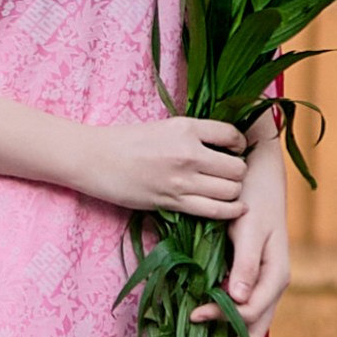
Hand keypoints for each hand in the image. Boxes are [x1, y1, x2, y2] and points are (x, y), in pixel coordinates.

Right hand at [75, 111, 250, 223]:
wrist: (96, 158)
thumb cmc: (127, 140)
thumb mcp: (164, 126)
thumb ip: (193, 134)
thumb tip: (221, 144)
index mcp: (186, 128)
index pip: (232, 135)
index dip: (240, 144)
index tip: (236, 149)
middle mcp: (188, 153)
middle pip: (237, 167)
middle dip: (239, 171)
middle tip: (231, 173)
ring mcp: (182, 180)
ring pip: (230, 190)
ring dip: (235, 192)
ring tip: (228, 190)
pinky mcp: (174, 202)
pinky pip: (215, 211)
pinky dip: (230, 211)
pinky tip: (234, 208)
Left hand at [229, 120, 291, 336]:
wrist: (259, 172)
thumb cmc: (254, 197)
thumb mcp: (248, 228)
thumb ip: (244, 263)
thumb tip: (238, 299)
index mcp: (275, 275)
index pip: (250, 312)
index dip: (223, 319)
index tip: (195, 316)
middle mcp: (271, 284)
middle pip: (256, 328)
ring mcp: (262, 281)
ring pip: (251, 322)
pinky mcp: (250, 274)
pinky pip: (242, 307)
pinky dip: (229, 323)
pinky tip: (214, 333)